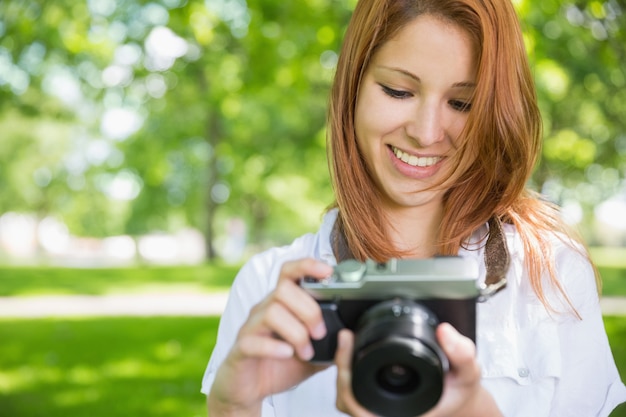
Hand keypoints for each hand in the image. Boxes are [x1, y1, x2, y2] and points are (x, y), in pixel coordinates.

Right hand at [207, 258, 332, 415]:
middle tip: (320, 333)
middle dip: (308, 310)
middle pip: (283, 290)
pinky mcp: (240, 349)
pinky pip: (252, 340)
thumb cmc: (279, 366)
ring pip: (271, 312)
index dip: (307, 266)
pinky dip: (273, 346)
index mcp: (281, 304)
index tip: (328, 271)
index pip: (289, 272)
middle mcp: (264, 309)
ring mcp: (250, 328)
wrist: (248, 390)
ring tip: (306, 352)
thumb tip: (352, 336)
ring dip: (296, 332)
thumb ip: (330, 343)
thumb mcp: (313, 354)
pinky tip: (287, 354)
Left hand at [334, 324, 502, 416]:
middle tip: (345, 338)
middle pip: (345, 399)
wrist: (460, 400)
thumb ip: (462, 354)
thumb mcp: (469, 373)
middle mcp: (387, 413)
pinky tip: (353, 351)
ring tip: (347, 342)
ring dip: (343, 371)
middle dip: (341, 368)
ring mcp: (380, 408)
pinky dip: (350, 373)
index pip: (358, 403)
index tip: (347, 344)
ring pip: (347, 397)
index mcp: (403, 412)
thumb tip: (444, 331)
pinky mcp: (378, 401)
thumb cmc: (459, 392)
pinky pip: (354, 392)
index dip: (346, 378)